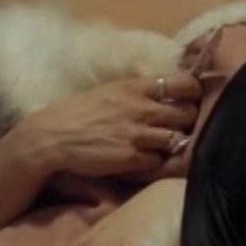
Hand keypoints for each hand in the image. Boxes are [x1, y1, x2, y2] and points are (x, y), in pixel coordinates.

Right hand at [23, 72, 200, 181]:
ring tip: (165, 146)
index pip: (183, 83)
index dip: (193, 92)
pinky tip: (146, 160)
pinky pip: (159, 161)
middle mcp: (141, 108)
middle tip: (179, 127)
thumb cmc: (78, 112)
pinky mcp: (132, 158)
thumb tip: (163, 93)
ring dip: (174, 144)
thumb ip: (137, 92)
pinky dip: (157, 162)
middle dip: (188, 121)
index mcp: (135, 87)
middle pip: (187, 113)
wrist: (53, 136)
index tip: (190, 99)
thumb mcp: (109, 92)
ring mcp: (138, 134)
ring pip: (177, 139)